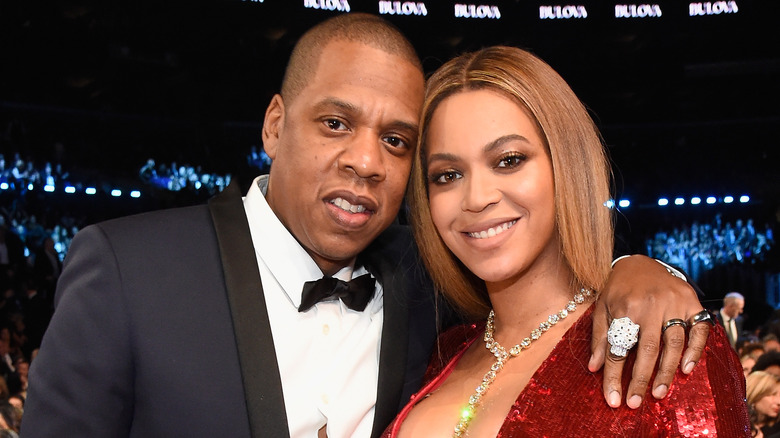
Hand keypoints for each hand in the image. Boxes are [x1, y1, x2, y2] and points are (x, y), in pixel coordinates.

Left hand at [589, 255, 709, 408]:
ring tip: (659, 393)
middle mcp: (651, 304)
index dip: (614, 376)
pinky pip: (699, 329)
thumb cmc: (617, 288)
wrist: (640, 261)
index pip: (618, 348)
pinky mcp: (692, 301)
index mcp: (625, 306)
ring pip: (673, 343)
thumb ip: (599, 337)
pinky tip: (686, 369)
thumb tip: (594, 368)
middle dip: (640, 380)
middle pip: (647, 350)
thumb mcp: (601, 307)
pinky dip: (695, 350)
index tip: (613, 399)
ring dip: (667, 372)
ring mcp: (674, 302)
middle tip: (636, 402)